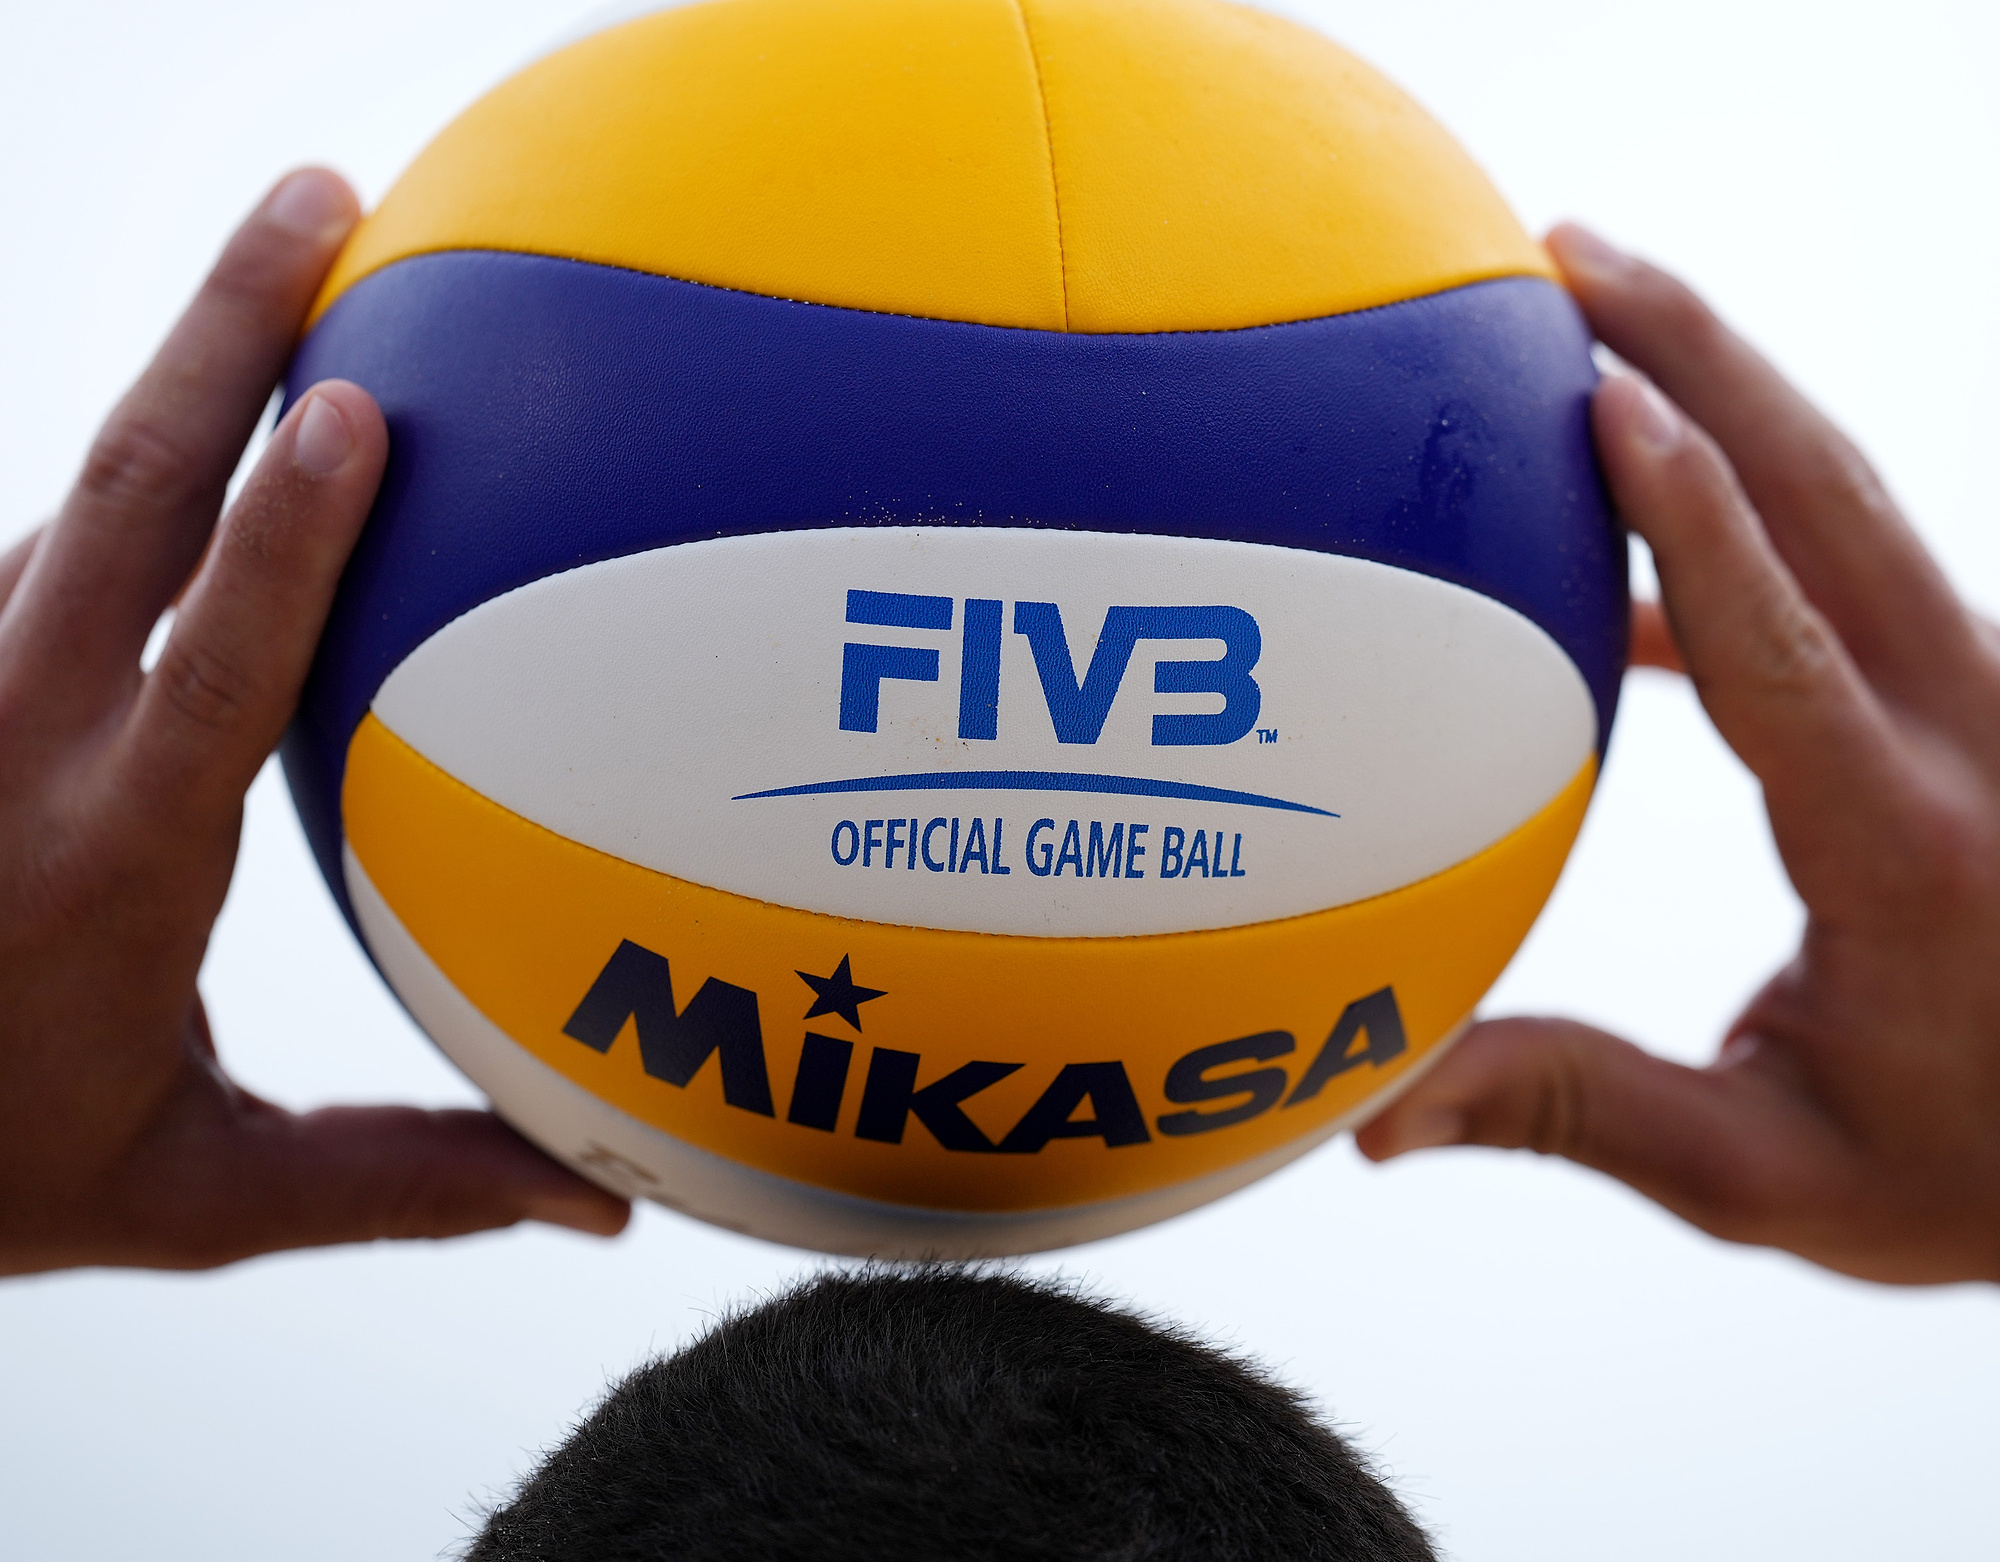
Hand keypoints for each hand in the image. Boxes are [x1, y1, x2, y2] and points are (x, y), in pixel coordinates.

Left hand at [0, 170, 628, 1275]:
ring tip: (290, 246)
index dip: (288, 534)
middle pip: (126, 494)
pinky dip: (141, 458)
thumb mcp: (198, 1193)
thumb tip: (602, 1205)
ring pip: (84, 487)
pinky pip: (42, 536)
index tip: (356, 405)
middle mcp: (25, 737)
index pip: (212, 666)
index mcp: (115, 854)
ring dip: (185, 359)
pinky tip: (212, 404)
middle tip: (321, 201)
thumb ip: (406, 1184)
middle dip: (225, 329)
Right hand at [1358, 225, 1999, 1285]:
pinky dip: (1730, 505)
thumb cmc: (1967, 1169)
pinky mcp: (1960, 695)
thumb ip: (1573, 1114)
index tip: (1593, 392)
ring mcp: (1976, 699)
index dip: (1686, 518)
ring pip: (1847, 497)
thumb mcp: (1764, 1177)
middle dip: (1702, 353)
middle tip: (1564, 254)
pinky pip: (1836, 558)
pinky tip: (1625, 514)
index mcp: (1906, 846)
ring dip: (1724, 386)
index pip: (1784, 650)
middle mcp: (1963, 736)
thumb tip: (1372, 1115)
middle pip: (1832, 499)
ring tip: (1592, 305)